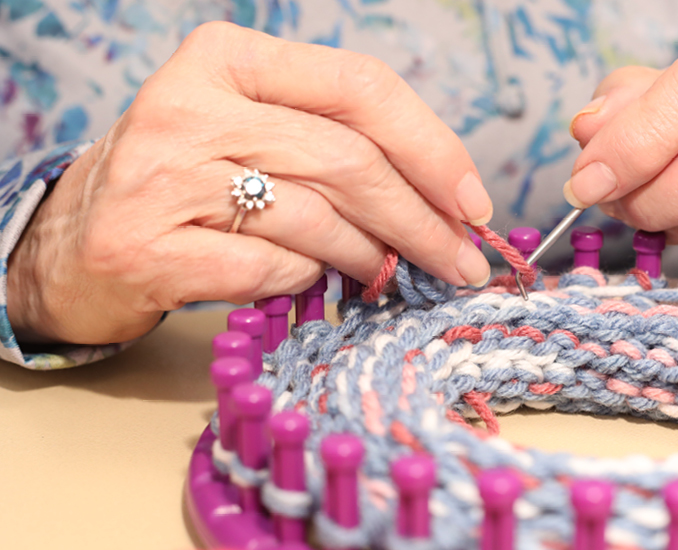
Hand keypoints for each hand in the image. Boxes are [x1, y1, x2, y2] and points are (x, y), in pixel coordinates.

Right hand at [7, 22, 492, 344]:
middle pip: (348, 160)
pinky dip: (308, 280)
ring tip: (393, 275)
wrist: (78, 237)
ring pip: (316, 218)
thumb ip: (334, 141)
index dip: (432, 147)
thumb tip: (445, 196)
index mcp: (227, 58)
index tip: (473, 202)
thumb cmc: (189, 180)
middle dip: (423, 220)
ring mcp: (161, 177)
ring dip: (373, 256)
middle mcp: (188, 106)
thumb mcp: (254, 130)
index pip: (359, 88)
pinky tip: (311, 281)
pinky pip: (270, 267)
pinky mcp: (145, 247)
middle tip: (461, 262)